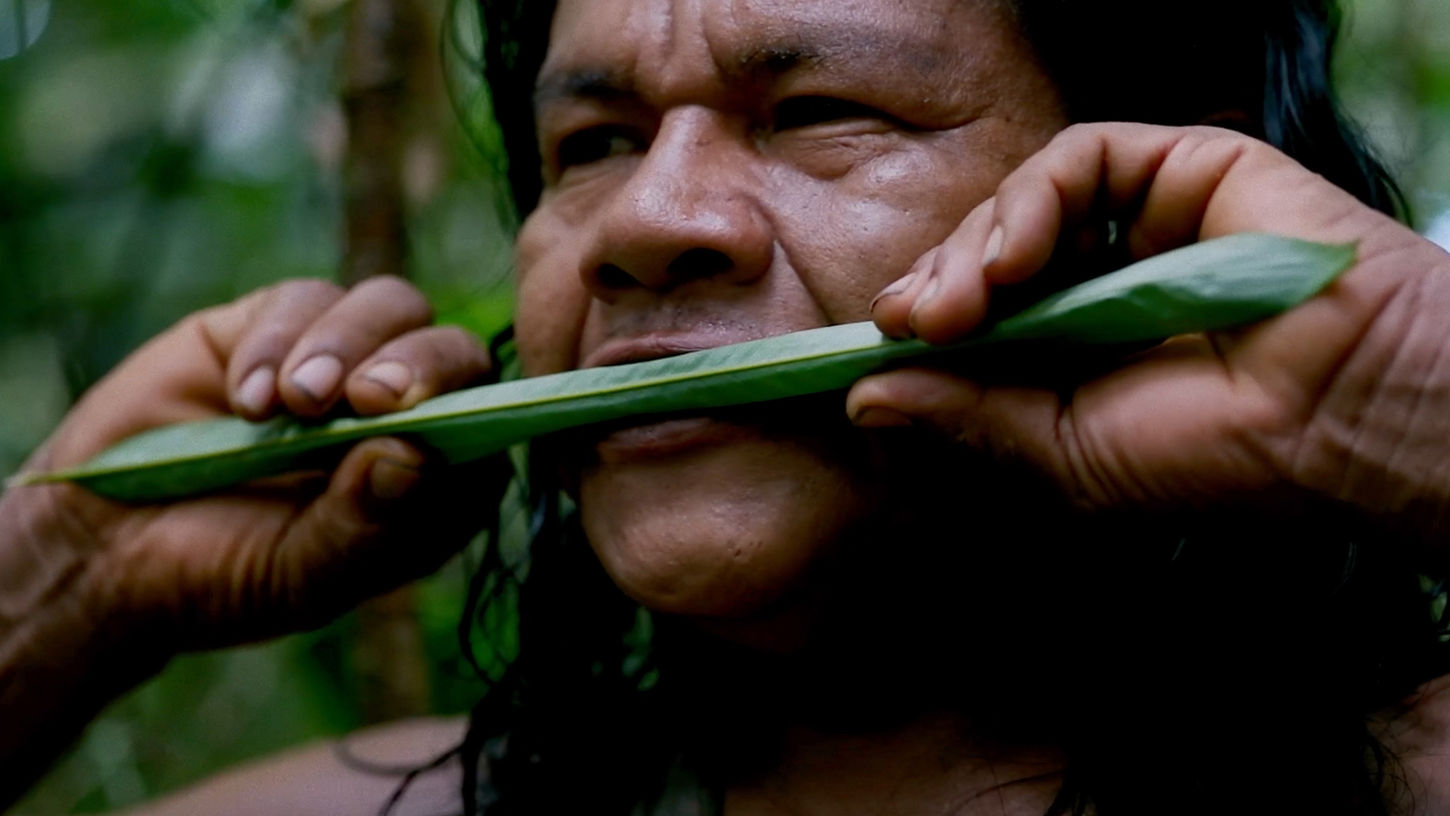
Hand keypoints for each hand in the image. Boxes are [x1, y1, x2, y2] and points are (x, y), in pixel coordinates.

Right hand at [0, 275, 494, 803]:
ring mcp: (341, 361)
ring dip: (347, 345)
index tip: (420, 432)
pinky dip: (279, 340)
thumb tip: (417, 455)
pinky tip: (245, 399)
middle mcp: (402, 413)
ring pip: (391, 305)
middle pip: (456, 353)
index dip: (474, 419)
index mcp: (434, 481)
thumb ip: (364, 526)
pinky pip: (304, 298)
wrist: (104, 551)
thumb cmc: (221, 578)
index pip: (493, 428)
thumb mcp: (298, 579)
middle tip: (368, 400)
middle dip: (420, 366)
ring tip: (292, 406)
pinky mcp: (275, 325)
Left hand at [852, 123, 1449, 542]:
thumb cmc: (1210, 454)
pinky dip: (1032, 199)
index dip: (920, 322)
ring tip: (963, 304)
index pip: (972, 316)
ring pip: (1019, 203)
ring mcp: (1136, 222)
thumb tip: (863, 399)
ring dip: (973, 247)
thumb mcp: (1062, 451)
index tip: (883, 344)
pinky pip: (1079, 159)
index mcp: (1071, 349)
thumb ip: (967, 415)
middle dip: (936, 285)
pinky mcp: (1177, 169)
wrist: (1339, 416)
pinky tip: (1020, 256)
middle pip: (982, 254)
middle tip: (913, 322)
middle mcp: (1098, 280)